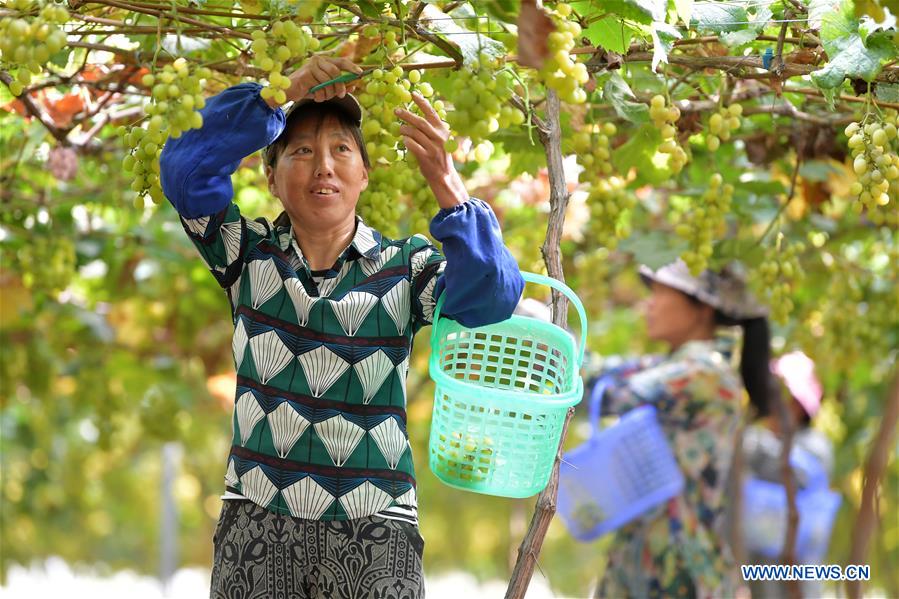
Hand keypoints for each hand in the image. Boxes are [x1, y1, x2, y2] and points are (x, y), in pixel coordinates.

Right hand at [264, 55, 361, 107]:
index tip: (360, 74)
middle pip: (336, 73)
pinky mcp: (306, 75)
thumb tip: (354, 86)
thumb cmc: (308, 88)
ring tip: (322, 97)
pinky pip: (320, 88)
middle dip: (340, 86)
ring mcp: (311, 66)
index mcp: (324, 61)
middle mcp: (317, 60)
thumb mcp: (325, 87)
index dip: (352, 67)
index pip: (341, 61)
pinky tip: (314, 96)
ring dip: (328, 94)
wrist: (289, 92)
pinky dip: (320, 96)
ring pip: (328, 82)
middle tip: (340, 95)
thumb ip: (338, 85)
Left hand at [395, 93, 468, 208]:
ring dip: (404, 129)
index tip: (412, 94)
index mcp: (443, 130)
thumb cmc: (438, 156)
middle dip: (407, 115)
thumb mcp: (439, 140)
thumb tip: (415, 116)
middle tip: (397, 111)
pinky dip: (407, 142)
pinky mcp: (426, 157)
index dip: (422, 102)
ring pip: (415, 133)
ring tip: (400, 129)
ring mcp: (433, 148)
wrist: (444, 176)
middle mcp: (439, 137)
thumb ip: (431, 129)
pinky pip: (413, 146)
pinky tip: (404, 141)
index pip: (432, 113)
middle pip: (420, 122)